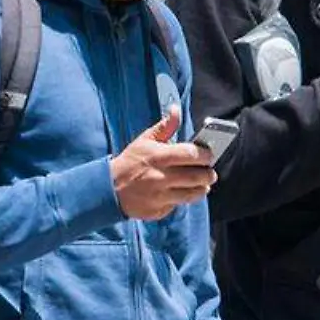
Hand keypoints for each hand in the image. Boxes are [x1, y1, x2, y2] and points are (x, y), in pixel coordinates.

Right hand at [111, 105, 216, 221]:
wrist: (109, 189)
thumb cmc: (130, 161)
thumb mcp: (144, 140)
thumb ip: (164, 126)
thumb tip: (176, 109)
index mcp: (159, 156)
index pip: (192, 154)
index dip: (206, 155)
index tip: (209, 155)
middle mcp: (161, 177)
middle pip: (197, 176)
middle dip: (209, 174)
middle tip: (210, 172)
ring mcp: (160, 196)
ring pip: (193, 194)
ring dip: (202, 188)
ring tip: (203, 184)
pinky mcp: (158, 210)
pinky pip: (178, 205)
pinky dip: (182, 199)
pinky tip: (181, 192)